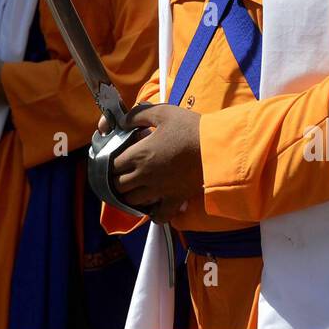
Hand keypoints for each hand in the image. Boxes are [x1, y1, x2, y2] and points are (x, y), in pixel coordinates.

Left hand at [106, 103, 203, 223]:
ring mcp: (159, 190)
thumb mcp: (162, 112)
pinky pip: (159, 216)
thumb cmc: (190, 128)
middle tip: (124, 172)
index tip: (117, 156)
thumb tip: (122, 122)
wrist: (217, 147)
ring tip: (135, 187)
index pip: (112, 165)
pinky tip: (153, 205)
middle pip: (118, 186)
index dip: (111, 161)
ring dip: (130, 195)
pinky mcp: (174, 199)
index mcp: (139, 154)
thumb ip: (137, 115)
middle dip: (116, 179)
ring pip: (133, 201)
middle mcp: (145, 176)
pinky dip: (152, 213)